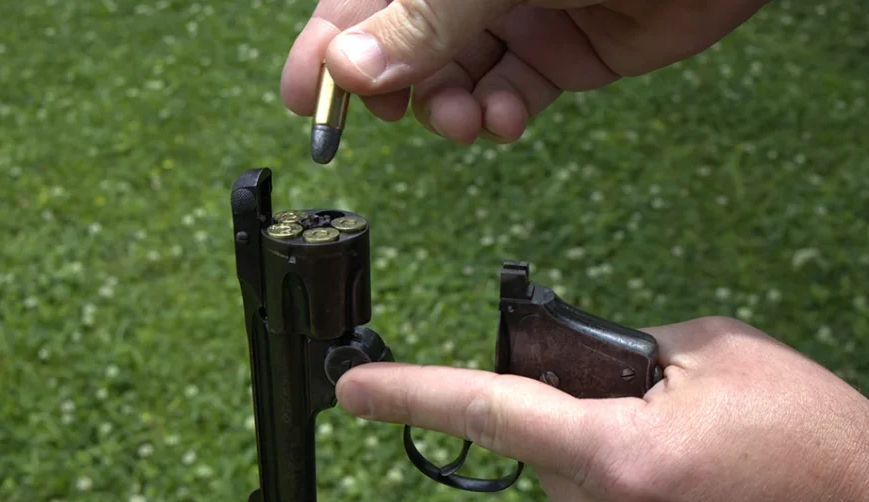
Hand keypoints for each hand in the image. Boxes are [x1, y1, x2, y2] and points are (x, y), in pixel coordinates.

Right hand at [281, 0, 769, 144]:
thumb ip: (427, 18)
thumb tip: (352, 68)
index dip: (328, 47)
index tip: (305, 99)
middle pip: (404, 44)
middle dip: (399, 86)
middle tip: (401, 113)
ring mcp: (515, 15)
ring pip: (455, 78)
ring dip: (452, 108)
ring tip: (470, 121)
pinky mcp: (563, 53)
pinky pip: (511, 94)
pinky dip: (500, 116)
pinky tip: (505, 120)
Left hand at [336, 316, 868, 501]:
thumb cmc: (812, 436)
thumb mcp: (714, 353)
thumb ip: (618, 348)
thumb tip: (566, 360)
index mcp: (619, 457)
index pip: (488, 411)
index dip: (409, 393)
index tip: (351, 388)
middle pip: (536, 449)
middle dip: (572, 417)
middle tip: (651, 412)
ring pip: (564, 491)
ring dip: (598, 461)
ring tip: (685, 460)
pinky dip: (615, 497)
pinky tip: (680, 492)